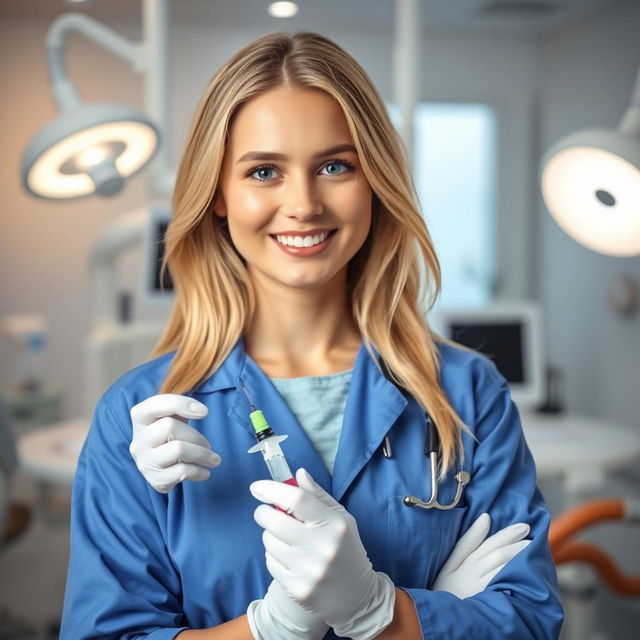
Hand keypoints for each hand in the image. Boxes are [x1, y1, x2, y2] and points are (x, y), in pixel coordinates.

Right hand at [129, 394, 220, 493]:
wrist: (163, 463)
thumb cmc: (171, 431)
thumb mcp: (173, 413)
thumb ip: (183, 406)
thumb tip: (201, 411)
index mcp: (140, 417)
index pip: (156, 404)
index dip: (182, 404)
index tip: (205, 412)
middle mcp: (138, 440)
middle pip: (170, 427)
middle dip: (196, 436)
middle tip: (208, 445)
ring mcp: (145, 462)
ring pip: (178, 450)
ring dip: (203, 455)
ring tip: (213, 459)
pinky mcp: (154, 479)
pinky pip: (182, 472)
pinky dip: (200, 471)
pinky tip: (204, 472)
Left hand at [250, 468, 394, 639]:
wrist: (357, 596)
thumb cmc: (345, 548)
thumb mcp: (340, 518)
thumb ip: (318, 495)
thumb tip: (298, 473)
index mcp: (334, 524)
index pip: (298, 499)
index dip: (273, 490)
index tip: (257, 487)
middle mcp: (322, 547)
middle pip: (276, 521)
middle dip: (263, 512)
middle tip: (266, 511)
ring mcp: (309, 570)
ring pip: (269, 542)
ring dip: (270, 535)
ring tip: (285, 538)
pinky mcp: (298, 589)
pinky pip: (270, 563)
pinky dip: (273, 556)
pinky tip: (288, 557)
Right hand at [432, 512, 530, 598]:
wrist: (440, 618)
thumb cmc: (445, 588)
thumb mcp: (450, 563)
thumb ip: (467, 542)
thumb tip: (486, 517)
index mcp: (463, 564)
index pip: (487, 545)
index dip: (506, 534)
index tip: (524, 526)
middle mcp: (471, 576)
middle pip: (497, 555)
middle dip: (516, 545)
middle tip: (532, 538)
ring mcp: (479, 591)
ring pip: (501, 569)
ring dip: (518, 559)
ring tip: (532, 552)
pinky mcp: (487, 604)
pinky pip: (503, 587)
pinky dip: (514, 578)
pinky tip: (526, 574)